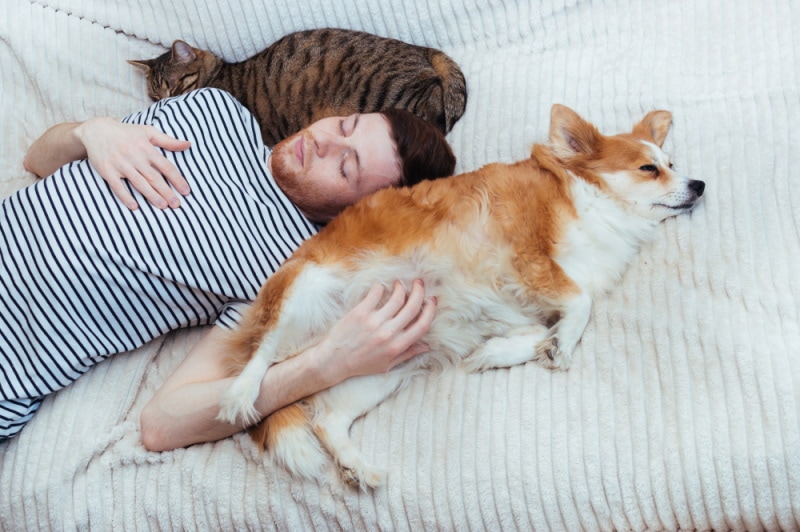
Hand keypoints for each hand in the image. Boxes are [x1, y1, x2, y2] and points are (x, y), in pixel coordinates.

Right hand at [74, 117, 191, 209]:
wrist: (97, 130)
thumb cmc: (127, 133)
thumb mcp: (148, 132)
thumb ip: (168, 141)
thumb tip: (188, 144)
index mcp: (146, 148)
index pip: (166, 166)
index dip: (177, 179)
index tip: (186, 191)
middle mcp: (134, 157)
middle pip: (154, 177)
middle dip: (166, 191)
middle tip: (177, 204)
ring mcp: (120, 164)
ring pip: (138, 182)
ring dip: (151, 195)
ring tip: (162, 206)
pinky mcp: (107, 171)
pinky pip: (117, 186)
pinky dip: (125, 196)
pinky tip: (134, 206)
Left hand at [316, 280, 436, 384]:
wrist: (334, 360)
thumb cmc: (361, 364)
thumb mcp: (387, 364)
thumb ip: (408, 353)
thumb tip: (427, 345)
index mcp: (397, 346)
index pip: (423, 325)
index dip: (430, 310)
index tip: (432, 300)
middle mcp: (388, 333)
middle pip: (412, 306)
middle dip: (419, 291)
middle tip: (419, 283)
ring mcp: (374, 321)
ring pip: (396, 297)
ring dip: (401, 287)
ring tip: (399, 284)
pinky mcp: (360, 312)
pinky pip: (376, 293)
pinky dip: (381, 288)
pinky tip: (381, 288)